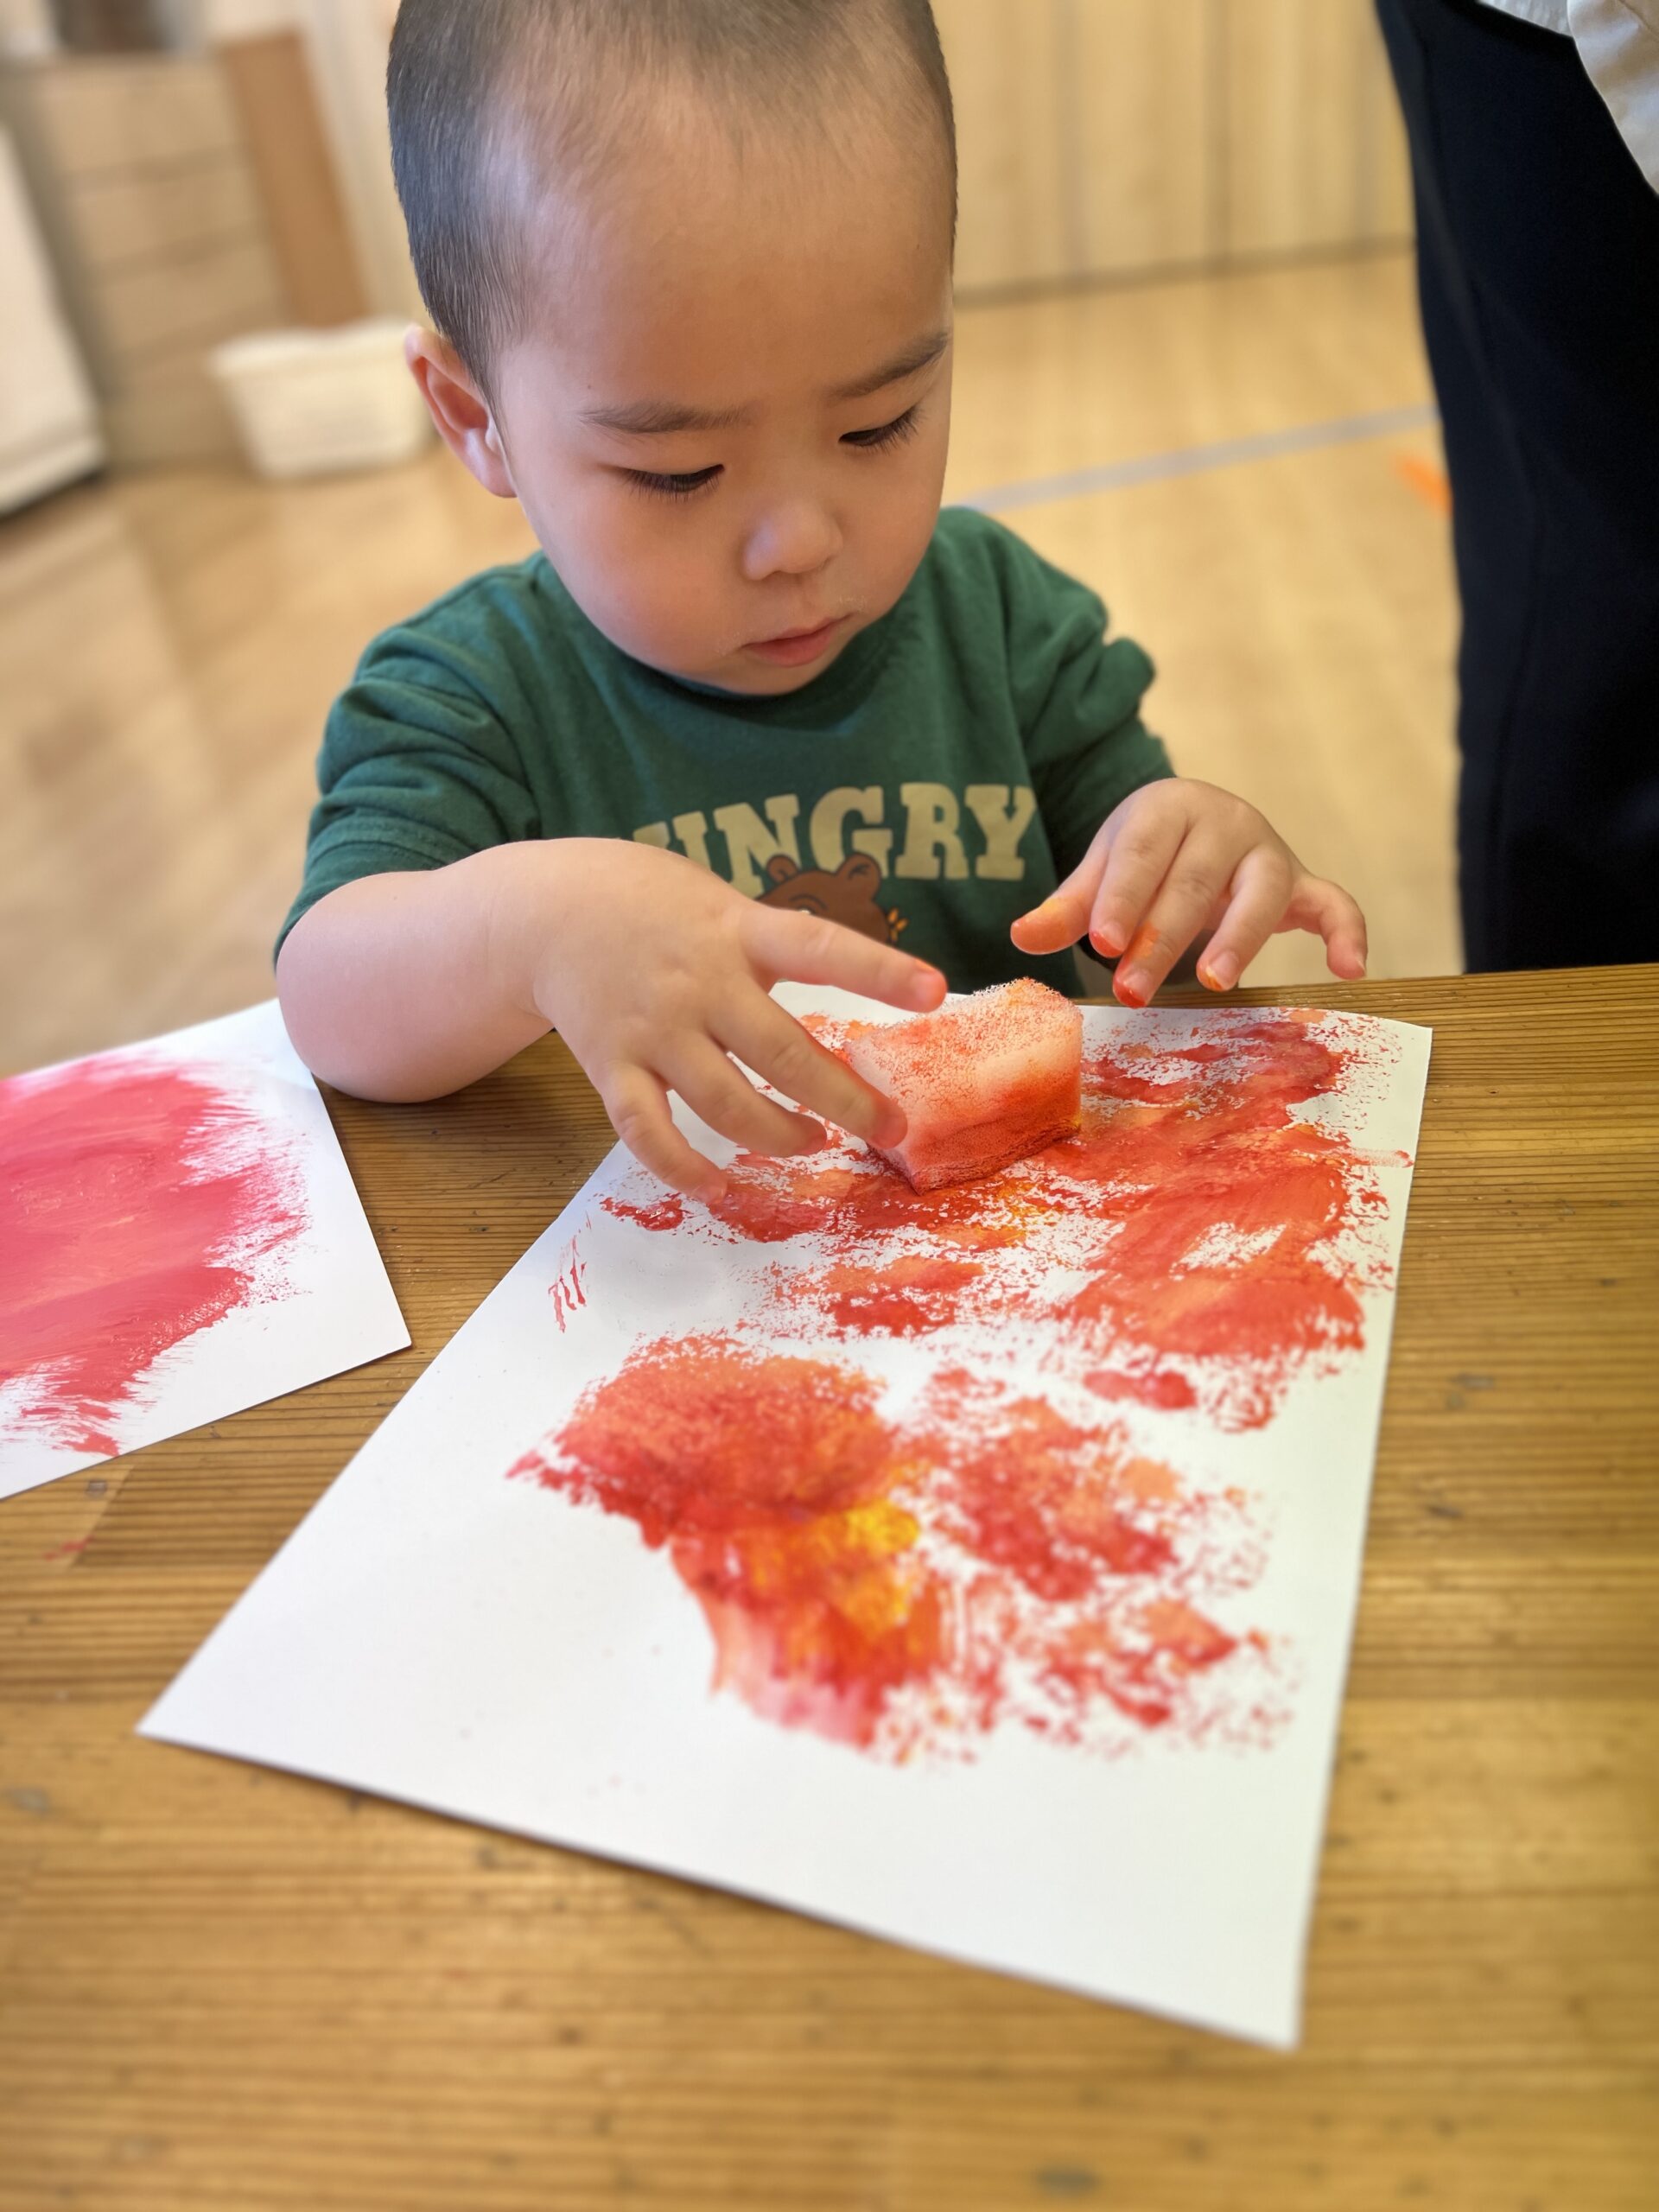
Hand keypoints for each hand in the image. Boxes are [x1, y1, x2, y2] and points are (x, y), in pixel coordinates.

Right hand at [512, 840, 946, 1200]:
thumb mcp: (724, 905)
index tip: (936, 992)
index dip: (879, 970)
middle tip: (891, 1128)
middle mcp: (699, 983)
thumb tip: (857, 995)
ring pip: (725, 1105)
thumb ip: (776, 947)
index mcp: (738, 931)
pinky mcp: (611, 1066)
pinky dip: (684, 1170)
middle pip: (783, 1053)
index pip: (820, 947)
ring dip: (778, 1137)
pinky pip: (648, 1133)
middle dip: (846, 1100)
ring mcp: (652, 1030)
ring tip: (813, 1144)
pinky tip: (719, 1188)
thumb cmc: (660, 909)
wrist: (549, 911)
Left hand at [1009, 779, 1366, 1005]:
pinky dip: (1347, 932)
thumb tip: (1020, 936)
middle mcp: (1225, 821)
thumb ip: (1069, 906)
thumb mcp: (1102, 870)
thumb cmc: (1144, 854)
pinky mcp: (1302, 883)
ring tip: (1212, 981)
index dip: (1123, 897)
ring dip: (1239, 937)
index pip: (1142, 854)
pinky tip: (1349, 970)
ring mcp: (1268, 852)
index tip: (1103, 943)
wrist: (1198, 822)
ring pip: (1260, 891)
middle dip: (1162, 937)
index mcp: (1168, 808)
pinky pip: (1334, 903)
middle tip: (1131, 990)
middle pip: (1194, 881)